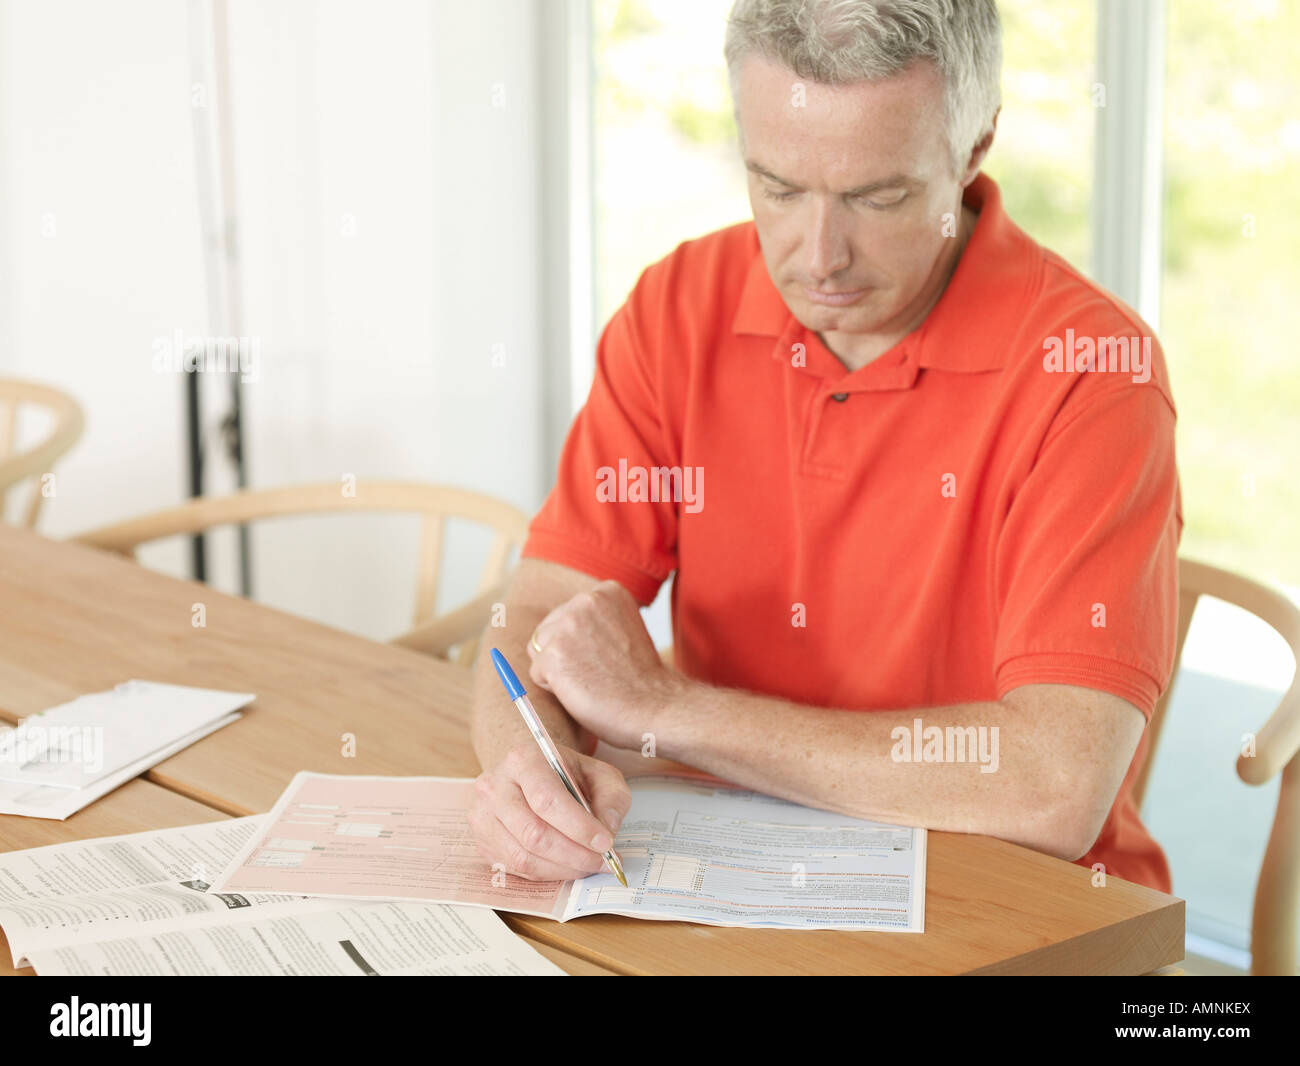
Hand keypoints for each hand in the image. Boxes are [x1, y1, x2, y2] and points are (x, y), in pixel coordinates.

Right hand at [468, 740, 631, 881]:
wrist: (532, 774)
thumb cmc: (566, 775)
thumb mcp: (598, 774)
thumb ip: (611, 798)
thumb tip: (607, 830)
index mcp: (523, 760)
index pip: (547, 799)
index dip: (578, 826)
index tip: (605, 843)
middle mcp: (495, 785)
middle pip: (533, 833)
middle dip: (574, 854)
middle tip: (602, 861)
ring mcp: (483, 815)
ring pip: (524, 856)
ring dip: (562, 868)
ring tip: (588, 865)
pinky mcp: (481, 840)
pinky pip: (515, 868)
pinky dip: (547, 874)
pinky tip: (566, 866)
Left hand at [526, 580, 682, 749]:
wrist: (656, 706)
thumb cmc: (641, 678)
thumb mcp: (622, 629)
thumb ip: (594, 621)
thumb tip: (555, 628)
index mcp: (607, 591)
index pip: (567, 615)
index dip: (581, 643)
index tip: (608, 656)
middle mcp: (586, 600)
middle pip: (548, 630)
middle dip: (564, 654)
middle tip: (599, 672)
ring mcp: (568, 626)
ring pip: (539, 651)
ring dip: (557, 670)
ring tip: (591, 680)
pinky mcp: (553, 654)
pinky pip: (536, 674)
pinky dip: (554, 689)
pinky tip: (583, 691)